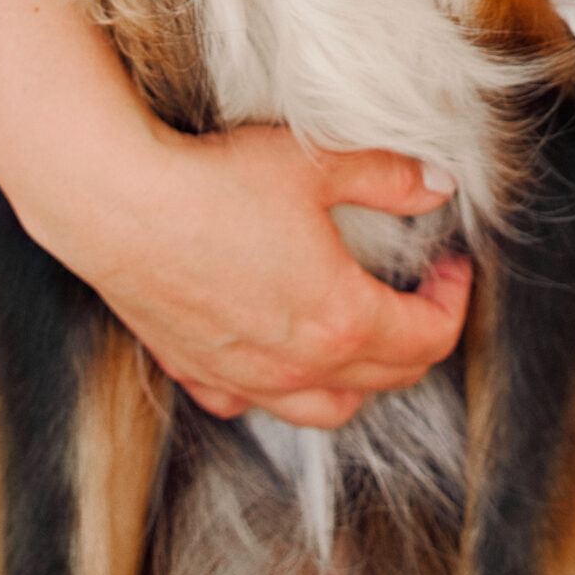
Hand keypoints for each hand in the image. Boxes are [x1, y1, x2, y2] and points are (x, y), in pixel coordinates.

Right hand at [57, 120, 470, 426]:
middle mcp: (298, 369)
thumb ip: (388, 177)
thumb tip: (438, 185)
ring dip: (362, 379)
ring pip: (328, 411)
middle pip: (388, 379)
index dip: (454, 301)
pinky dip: (285, 389)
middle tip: (421, 289)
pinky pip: (256, 405)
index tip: (452, 265)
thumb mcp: (318, 164)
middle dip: (420, 337)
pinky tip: (281, 352)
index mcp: (341, 320)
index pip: (428, 338)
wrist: (120, 205)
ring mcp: (246, 380)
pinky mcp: (199, 375)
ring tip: (366, 332)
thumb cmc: (217, 182)